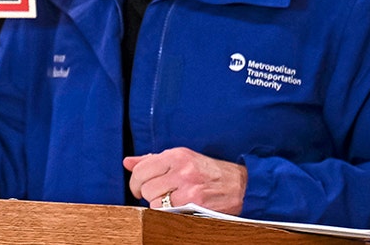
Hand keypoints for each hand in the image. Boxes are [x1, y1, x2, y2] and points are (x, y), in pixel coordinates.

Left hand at [123, 147, 247, 213]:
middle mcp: (181, 169)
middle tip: (158, 195)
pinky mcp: (195, 204)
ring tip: (170, 201)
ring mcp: (188, 187)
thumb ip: (152, 160)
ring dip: (158, 205)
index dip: (135, 182)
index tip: (139, 188)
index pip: (141, 169)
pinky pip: (168, 212)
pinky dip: (168, 213)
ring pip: (154, 202)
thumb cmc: (208, 171)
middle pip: (146, 187)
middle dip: (148, 194)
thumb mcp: (182, 158)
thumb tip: (128, 162)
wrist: (241, 185)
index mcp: (176, 155)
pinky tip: (178, 208)